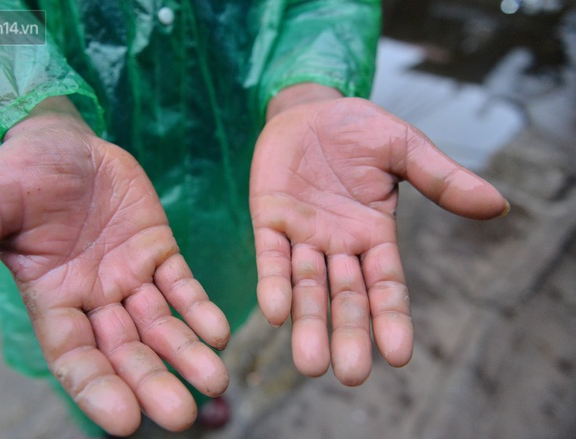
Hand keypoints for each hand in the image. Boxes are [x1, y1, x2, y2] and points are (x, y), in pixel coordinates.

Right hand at [0, 98, 229, 435]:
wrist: (60, 138)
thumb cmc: (17, 173)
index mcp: (52, 300)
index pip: (75, 357)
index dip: (98, 389)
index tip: (125, 422)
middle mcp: (94, 298)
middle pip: (126, 350)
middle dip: (152, 382)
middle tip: (183, 415)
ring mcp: (129, 276)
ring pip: (161, 324)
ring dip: (187, 353)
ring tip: (215, 379)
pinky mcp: (158, 250)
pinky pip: (182, 285)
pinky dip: (200, 308)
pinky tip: (220, 332)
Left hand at [251, 90, 507, 384]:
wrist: (311, 109)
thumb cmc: (359, 129)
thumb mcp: (405, 148)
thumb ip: (441, 177)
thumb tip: (497, 206)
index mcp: (374, 234)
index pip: (386, 285)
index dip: (391, 317)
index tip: (399, 355)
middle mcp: (339, 245)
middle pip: (345, 298)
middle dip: (348, 334)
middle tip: (350, 375)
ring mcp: (303, 235)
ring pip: (306, 287)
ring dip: (307, 323)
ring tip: (310, 363)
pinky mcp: (270, 220)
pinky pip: (270, 257)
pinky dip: (273, 284)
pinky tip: (275, 312)